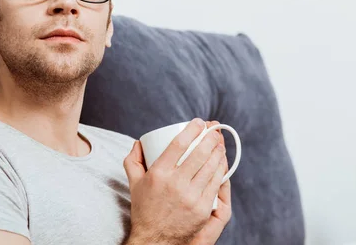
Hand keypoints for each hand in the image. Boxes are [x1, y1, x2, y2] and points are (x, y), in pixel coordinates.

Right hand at [123, 118, 227, 244]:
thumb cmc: (145, 210)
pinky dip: (221, 170)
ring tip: (219, 144)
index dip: (192, 130)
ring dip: (218, 151)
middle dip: (210, 137)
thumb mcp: (134, 184)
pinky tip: (222, 163)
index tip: (199, 122)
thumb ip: (133, 160)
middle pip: (199, 153)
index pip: (179, 144)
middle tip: (214, 130)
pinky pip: (216, 184)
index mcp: (158, 174)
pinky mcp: (202, 209)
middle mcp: (175, 184)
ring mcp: (191, 197)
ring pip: (211, 167)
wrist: (155, 240)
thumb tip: (139, 142)